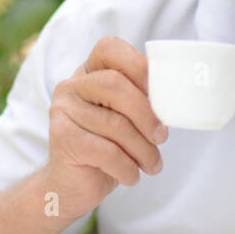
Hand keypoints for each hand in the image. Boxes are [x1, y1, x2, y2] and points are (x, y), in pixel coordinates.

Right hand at [45, 36, 167, 215]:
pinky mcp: (62, 139)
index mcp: (89, 73)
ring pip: (115, 125)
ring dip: (143, 150)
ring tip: (152, 165)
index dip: (137, 64)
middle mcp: (71, 86)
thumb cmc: (106, 147)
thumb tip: (173, 101)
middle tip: (162, 137)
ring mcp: (63, 111)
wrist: (72, 184)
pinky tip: (132, 176)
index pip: (109, 49)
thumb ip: (140, 102)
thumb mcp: (125, 119)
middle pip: (114, 84)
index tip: (159, 92)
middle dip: (146, 114)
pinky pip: (107, 152)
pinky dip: (127, 168)